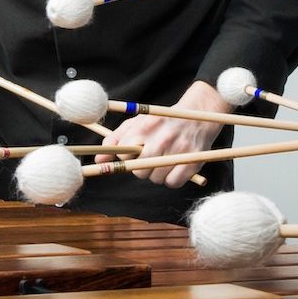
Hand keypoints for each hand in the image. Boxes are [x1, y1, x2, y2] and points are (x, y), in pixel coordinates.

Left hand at [96, 81, 226, 187]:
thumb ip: (116, 139)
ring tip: (162, 161)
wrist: (199, 115)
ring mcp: (178, 150)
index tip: (133, 154)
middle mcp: (162, 138)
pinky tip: (173, 169)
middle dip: (140, 169)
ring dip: (156, 175)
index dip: (126, 157)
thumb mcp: (138, 122)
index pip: (125, 153)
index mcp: (146, 126)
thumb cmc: (162, 121)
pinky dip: (171, 180)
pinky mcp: (193, 162)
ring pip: (155, 179)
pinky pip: (173, 183)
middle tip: (148, 160)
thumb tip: (98, 161)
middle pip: (139, 170)